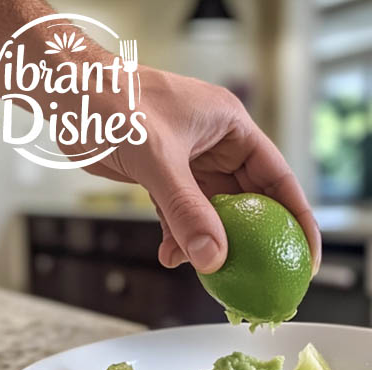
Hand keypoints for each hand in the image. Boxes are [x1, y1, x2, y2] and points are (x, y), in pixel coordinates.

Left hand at [74, 67, 321, 274]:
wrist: (65, 90)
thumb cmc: (112, 100)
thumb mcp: (157, 158)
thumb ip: (185, 210)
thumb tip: (213, 259)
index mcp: (233, 129)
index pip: (280, 180)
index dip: (300, 220)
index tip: (307, 257)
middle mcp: (218, 148)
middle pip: (252, 203)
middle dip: (254, 241)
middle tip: (261, 276)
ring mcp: (193, 165)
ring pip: (215, 214)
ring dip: (210, 243)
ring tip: (205, 268)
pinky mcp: (167, 178)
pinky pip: (184, 215)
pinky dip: (179, 237)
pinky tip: (169, 254)